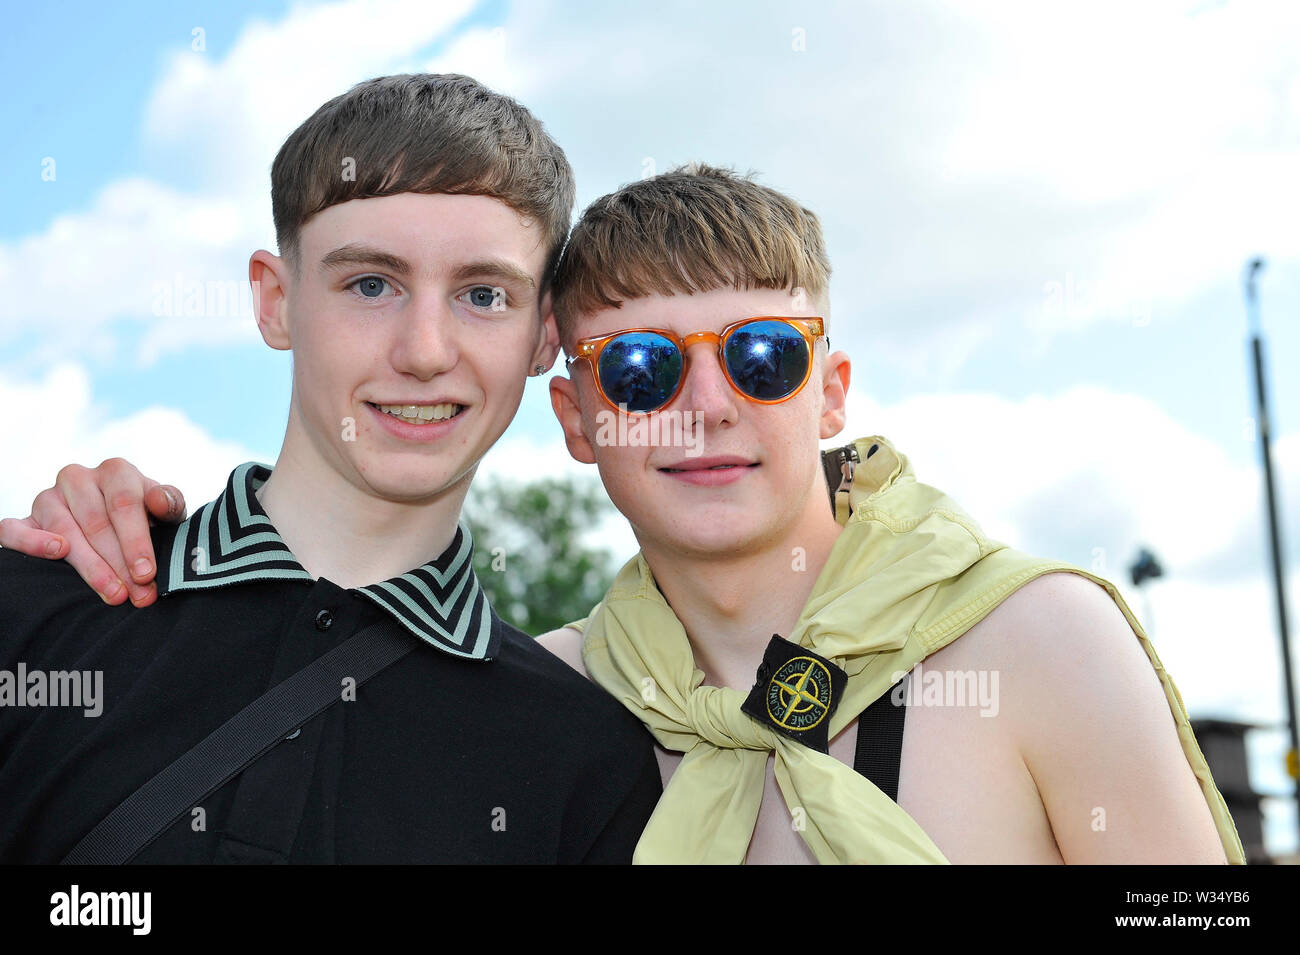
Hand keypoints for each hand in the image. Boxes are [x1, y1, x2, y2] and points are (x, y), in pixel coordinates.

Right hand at [0, 458, 185, 606]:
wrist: (116, 523)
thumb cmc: (145, 517)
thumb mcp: (164, 510)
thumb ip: (168, 503)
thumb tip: (160, 502)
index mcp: (116, 471)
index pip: (124, 504)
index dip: (136, 541)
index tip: (147, 573)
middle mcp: (79, 478)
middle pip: (96, 522)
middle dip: (119, 563)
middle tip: (136, 594)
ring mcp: (49, 497)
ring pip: (64, 530)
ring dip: (90, 566)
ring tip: (113, 592)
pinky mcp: (26, 519)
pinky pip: (14, 529)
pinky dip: (31, 542)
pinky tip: (56, 552)